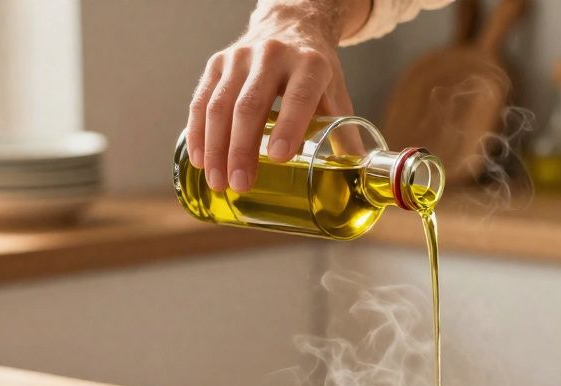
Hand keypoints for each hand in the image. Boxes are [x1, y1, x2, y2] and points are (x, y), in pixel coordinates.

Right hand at [186, 3, 355, 192]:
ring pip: (221, 105)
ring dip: (216, 148)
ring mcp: (240, 57)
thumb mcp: (336, 96)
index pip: (298, 96)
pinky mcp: (217, 63)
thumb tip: (362, 177)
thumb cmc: (315, 72)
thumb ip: (346, 134)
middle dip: (243, 149)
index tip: (277, 158)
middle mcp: (274, 55)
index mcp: (311, 64)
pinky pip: (201, 100)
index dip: (289, 126)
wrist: (290, 26)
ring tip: (219, 182)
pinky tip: (200, 159)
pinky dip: (198, 133)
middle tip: (241, 184)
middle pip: (251, 105)